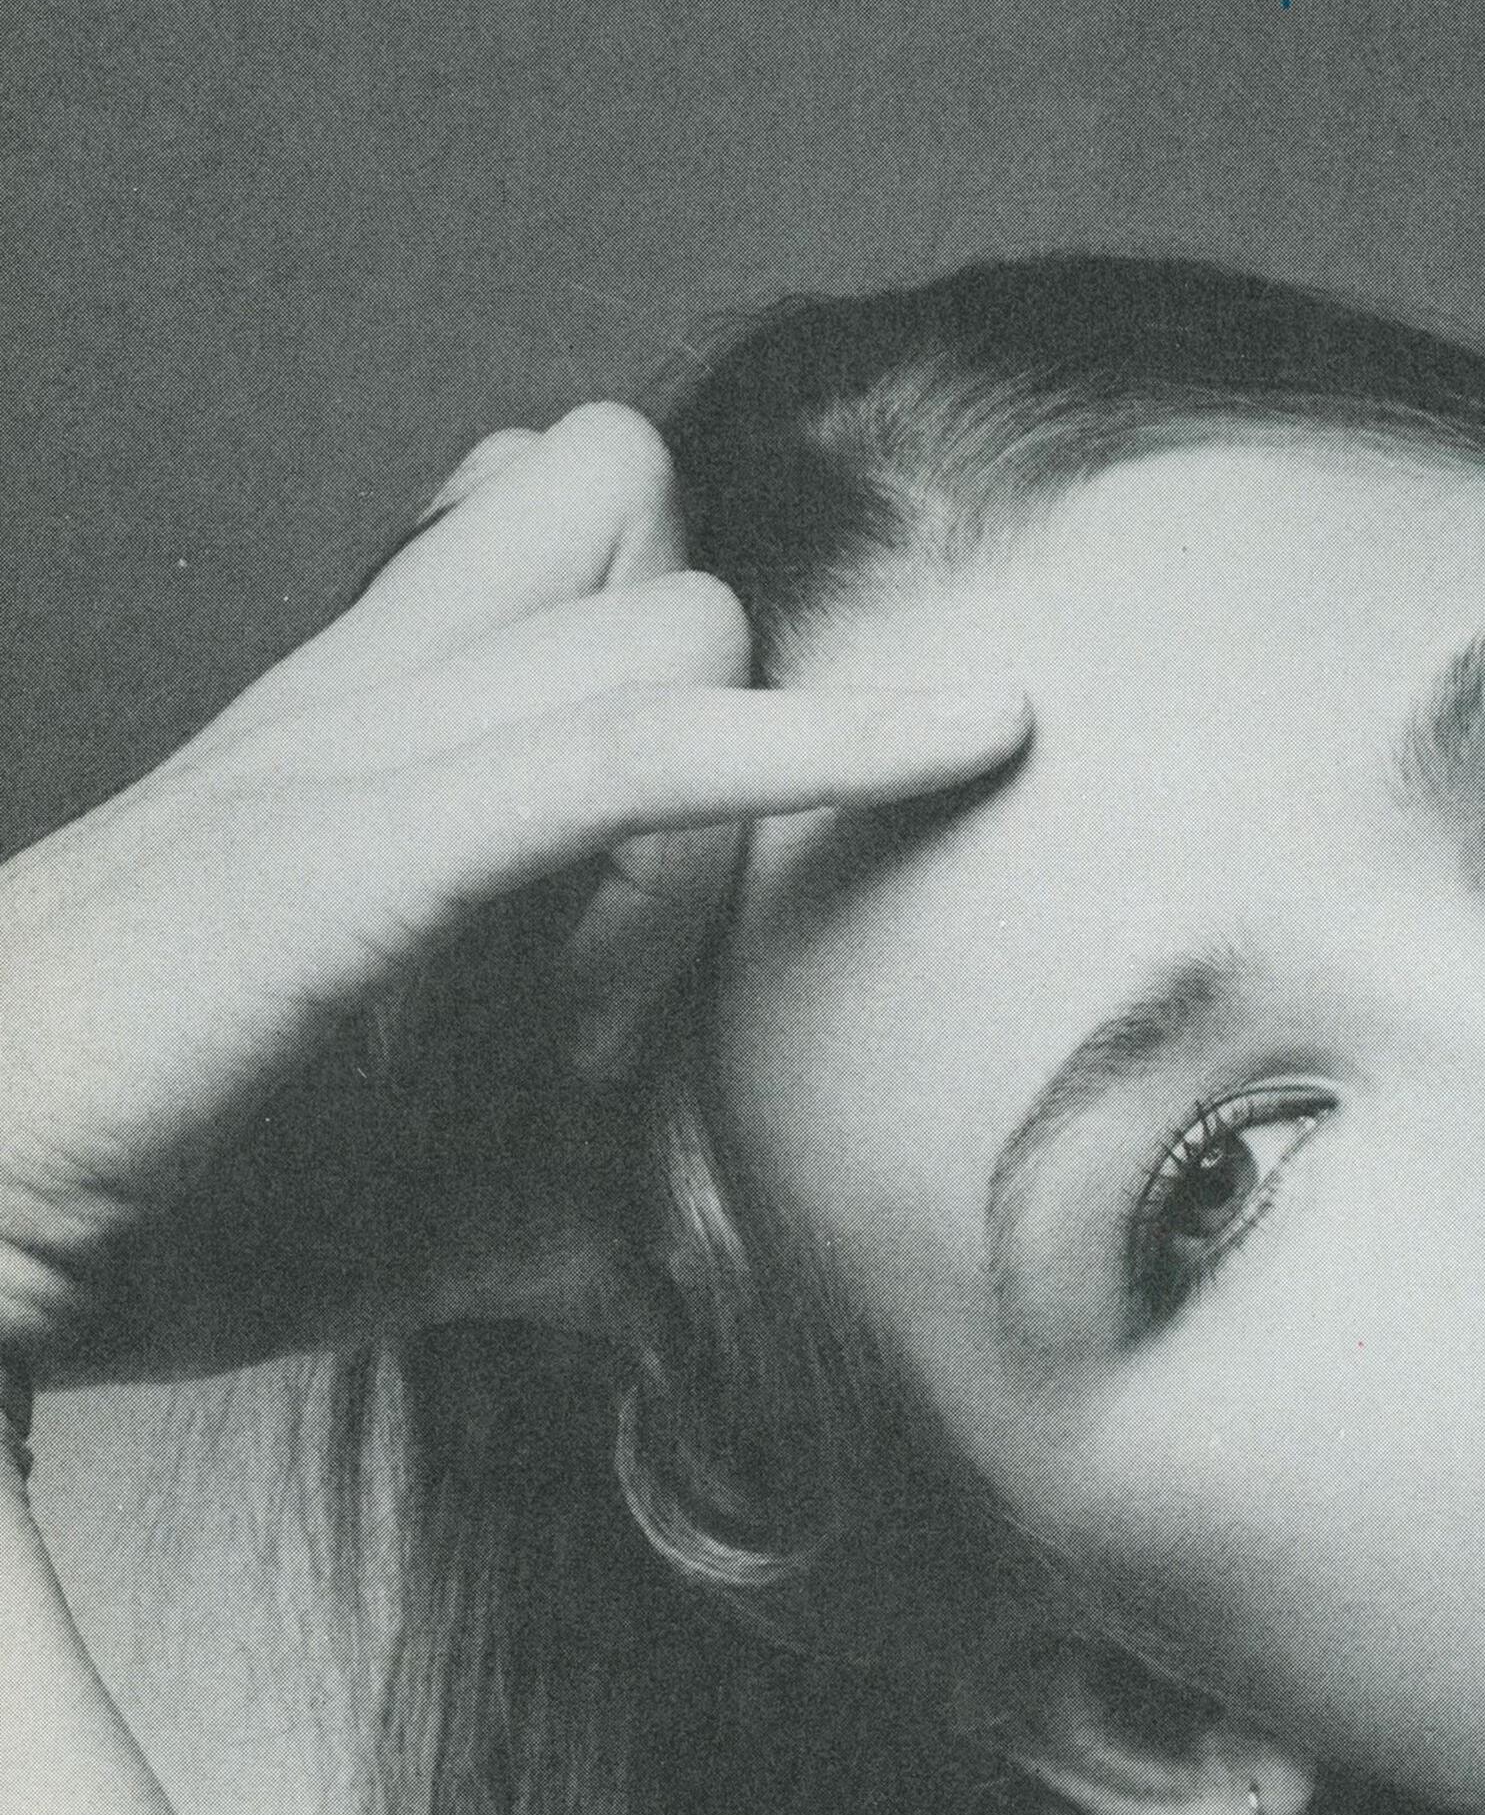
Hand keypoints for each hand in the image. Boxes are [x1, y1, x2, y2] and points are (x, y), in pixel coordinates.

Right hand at [0, 404, 1024, 1383]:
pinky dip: (824, 749)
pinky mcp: (361, 842)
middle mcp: (374, 695)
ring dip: (743, 797)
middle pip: (663, 564)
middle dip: (742, 729)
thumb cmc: (174, 1194)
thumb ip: (581, 1170)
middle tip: (652, 970)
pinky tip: (981, 739)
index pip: (599, 564)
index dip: (718, 683)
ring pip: (673, 625)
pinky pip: (638, 743)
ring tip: (633, 1010)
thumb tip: (714, 1250)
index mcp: (379, 738)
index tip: (734, 865)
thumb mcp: (438, 1179)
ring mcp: (360, 746)